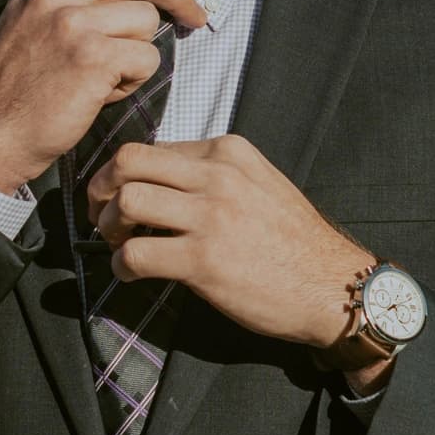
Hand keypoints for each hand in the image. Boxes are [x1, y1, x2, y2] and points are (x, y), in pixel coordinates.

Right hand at [0, 0, 206, 194]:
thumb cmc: (18, 92)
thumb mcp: (34, 25)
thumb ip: (77, 1)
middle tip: (196, 15)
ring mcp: (73, 22)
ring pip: (147, 21)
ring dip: (138, 55)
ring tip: (106, 79)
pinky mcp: (92, 57)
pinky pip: (146, 58)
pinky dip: (134, 81)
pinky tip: (104, 94)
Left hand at [85, 135, 377, 349]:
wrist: (332, 286)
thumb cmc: (295, 242)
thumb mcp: (260, 184)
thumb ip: (216, 175)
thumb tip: (162, 182)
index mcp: (229, 152)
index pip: (154, 148)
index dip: (124, 173)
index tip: (120, 196)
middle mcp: (218, 176)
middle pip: (128, 162)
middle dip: (101, 188)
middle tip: (103, 215)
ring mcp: (210, 217)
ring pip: (127, 201)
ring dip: (109, 226)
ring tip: (119, 244)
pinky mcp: (203, 260)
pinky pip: (135, 254)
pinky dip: (121, 265)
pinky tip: (131, 273)